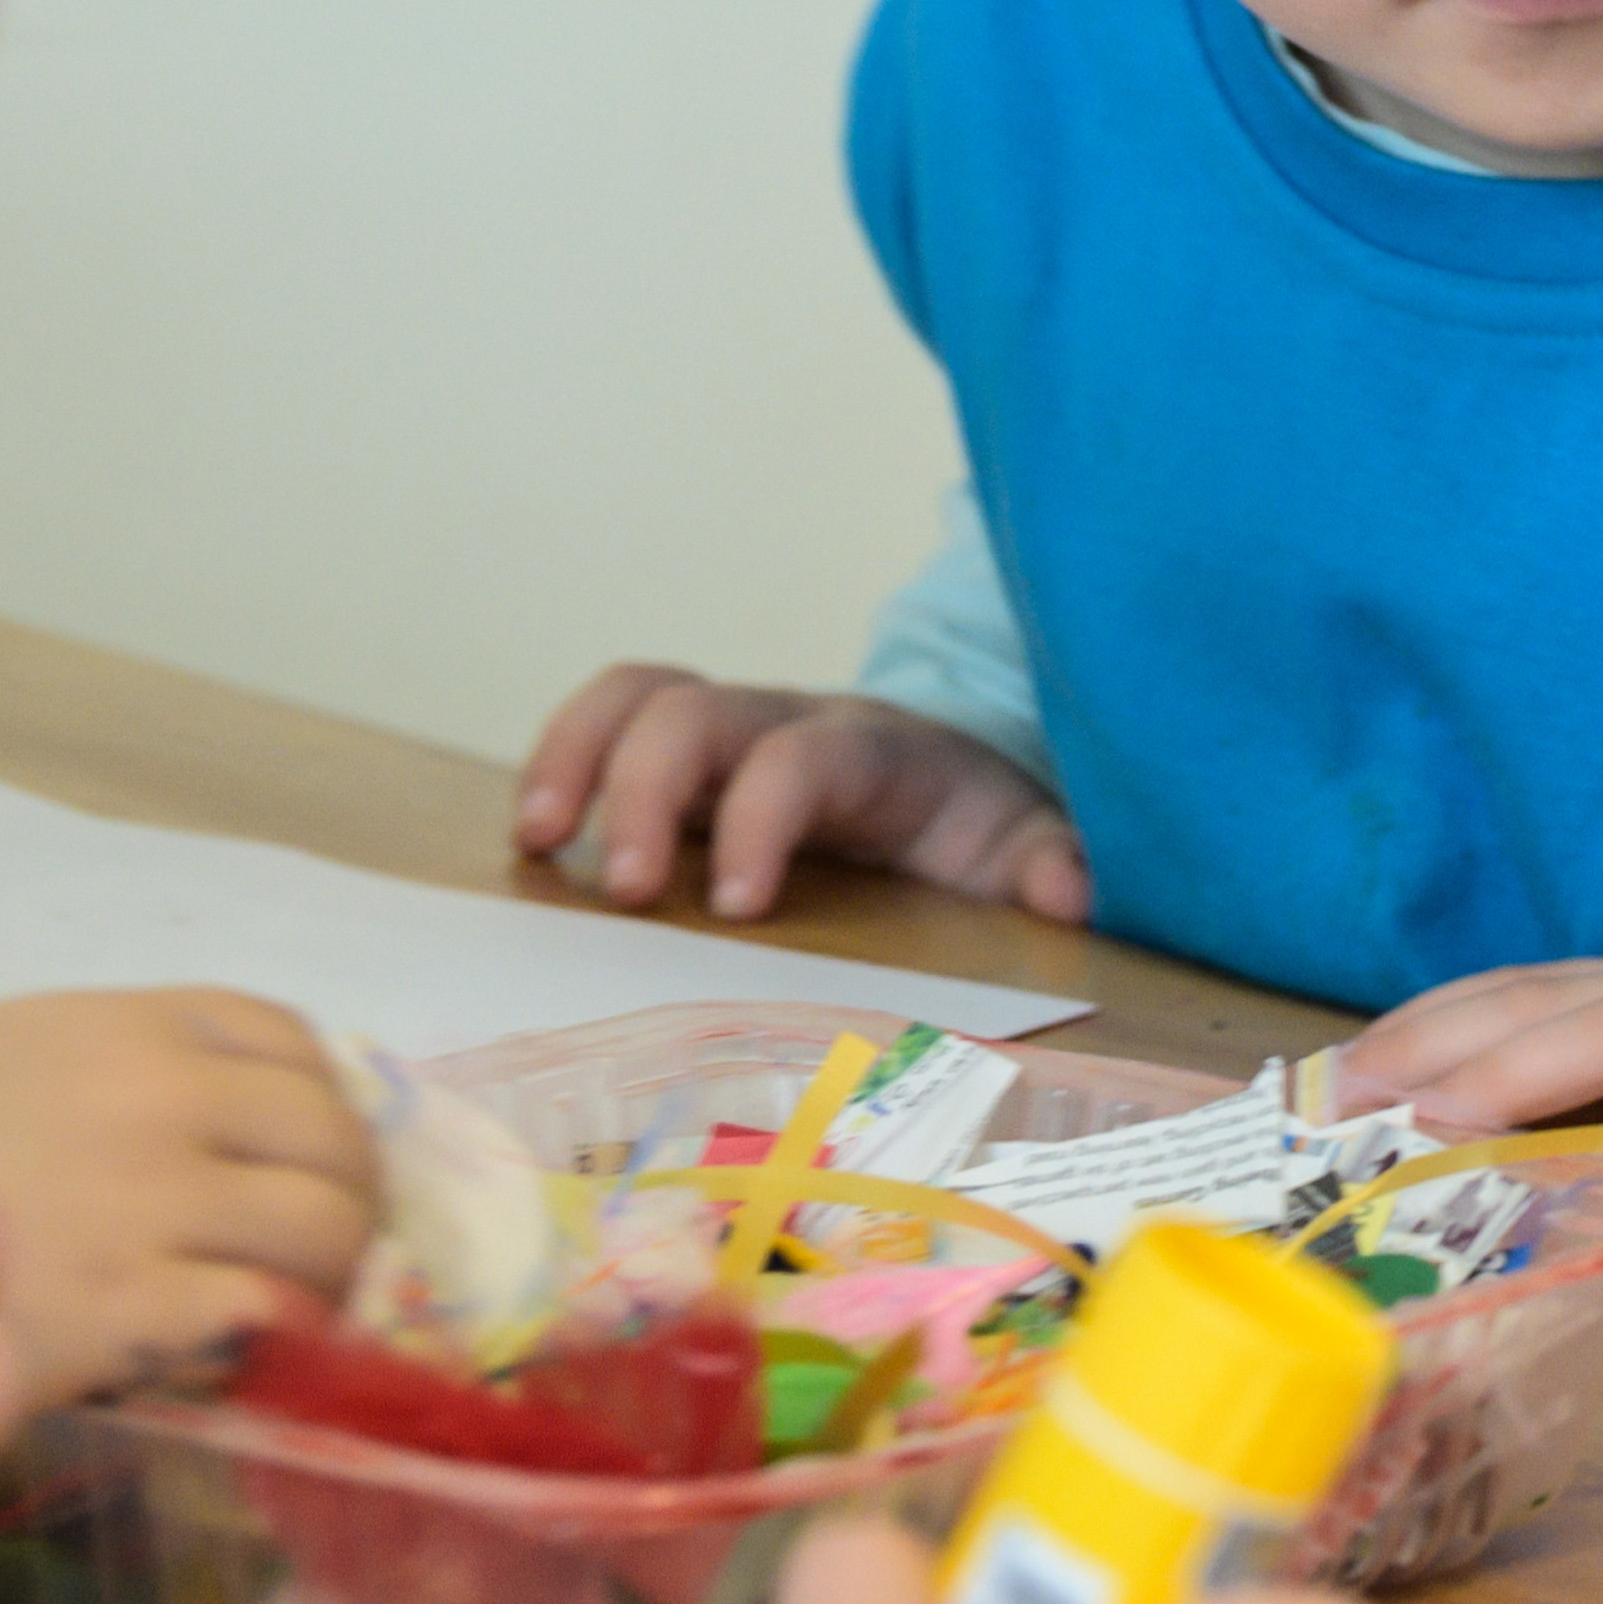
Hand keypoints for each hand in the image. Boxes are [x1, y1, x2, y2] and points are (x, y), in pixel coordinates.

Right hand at [0, 989, 381, 1412]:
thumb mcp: (10, 1054)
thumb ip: (121, 1076)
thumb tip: (225, 1129)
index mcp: (126, 1024)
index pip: (296, 1046)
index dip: (321, 1110)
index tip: (309, 1162)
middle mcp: (156, 1096)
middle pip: (337, 1140)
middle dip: (347, 1199)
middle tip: (320, 1258)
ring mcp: (147, 1200)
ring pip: (327, 1228)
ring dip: (331, 1275)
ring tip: (292, 1313)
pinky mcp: (123, 1306)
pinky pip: (268, 1312)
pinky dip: (280, 1337)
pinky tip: (241, 1359)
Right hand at [516, 665, 1089, 927]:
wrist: (961, 780)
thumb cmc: (979, 825)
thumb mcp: (1027, 845)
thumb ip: (1051, 865)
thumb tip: (1070, 897)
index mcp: (874, 750)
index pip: (804, 757)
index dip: (762, 815)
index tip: (737, 905)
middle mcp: (787, 724)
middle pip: (693, 710)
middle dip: (642, 787)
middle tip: (618, 891)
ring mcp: (726, 739)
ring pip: (635, 699)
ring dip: (572, 756)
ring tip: (533, 844)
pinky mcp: (683, 768)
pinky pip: (606, 734)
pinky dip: (560, 771)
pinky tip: (534, 848)